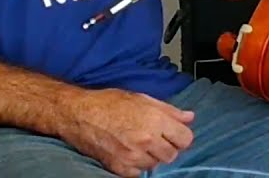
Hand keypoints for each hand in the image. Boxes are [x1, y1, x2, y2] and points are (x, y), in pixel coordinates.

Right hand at [59, 88, 194, 176]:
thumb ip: (169, 110)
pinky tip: (130, 154)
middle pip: (173, 154)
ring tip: (141, 145)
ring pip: (156, 164)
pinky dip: (137, 166)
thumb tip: (189, 117)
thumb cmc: (109, 103)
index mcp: (155, 120)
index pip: (185, 139)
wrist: (79, 115)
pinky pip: (138, 173)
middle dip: (168, 147)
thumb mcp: (143, 99)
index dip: (182, 136)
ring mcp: (132, 155)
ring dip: (152, 157)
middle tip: (158, 140)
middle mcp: (146, 139)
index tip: (175, 134)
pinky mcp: (118, 166)